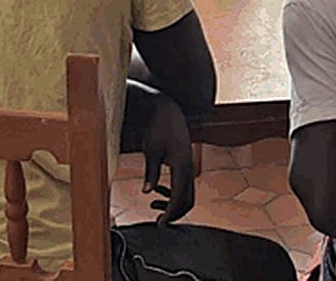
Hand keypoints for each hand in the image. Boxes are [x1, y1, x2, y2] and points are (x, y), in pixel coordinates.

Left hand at [141, 94, 194, 225]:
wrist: (167, 110)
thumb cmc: (158, 127)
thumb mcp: (151, 150)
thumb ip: (151, 172)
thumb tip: (147, 192)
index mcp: (182, 165)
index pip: (179, 197)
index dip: (170, 214)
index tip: (160, 225)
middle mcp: (188, 167)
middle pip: (188, 199)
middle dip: (174, 213)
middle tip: (158, 221)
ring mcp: (188, 165)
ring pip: (187, 193)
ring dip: (174, 204)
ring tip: (154, 206)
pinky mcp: (184, 163)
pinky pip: (183, 185)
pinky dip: (173, 193)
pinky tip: (157, 192)